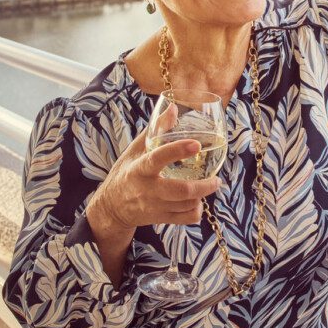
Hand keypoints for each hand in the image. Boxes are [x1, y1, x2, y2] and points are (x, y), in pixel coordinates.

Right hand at [86, 126, 219, 237]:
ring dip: (202, 196)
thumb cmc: (126, 172)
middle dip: (204, 186)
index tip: (196, 144)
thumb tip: (173, 108)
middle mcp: (147, 189)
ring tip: (207, 185)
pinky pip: (185, 219)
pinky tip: (197, 201)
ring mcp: (154, 207)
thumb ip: (156, 129)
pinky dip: (196, 210)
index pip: (158, 158)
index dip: (178, 150)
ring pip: (186, 205)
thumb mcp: (135, 149)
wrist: (111, 207)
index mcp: (139, 168)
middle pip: (181, 191)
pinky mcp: (160, 219)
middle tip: (215, 179)